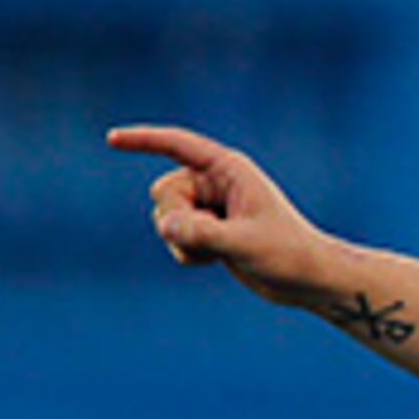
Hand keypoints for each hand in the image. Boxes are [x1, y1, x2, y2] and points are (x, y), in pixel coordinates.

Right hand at [114, 124, 336, 308]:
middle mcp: (215, 183)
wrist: (306, 279)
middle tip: (214, 237)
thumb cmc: (287, 254)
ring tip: (221, 250)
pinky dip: (188, 254)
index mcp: (229, 169)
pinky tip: (218, 260)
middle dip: (177, 219)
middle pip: (163, 192)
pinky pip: (173, 238)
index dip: (144, 140)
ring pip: (164, 217)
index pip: (178, 146)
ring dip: (184, 241)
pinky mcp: (206, 230)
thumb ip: (202, 234)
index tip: (111, 139)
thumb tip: (164, 225)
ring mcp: (209, 207)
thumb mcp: (244, 243)